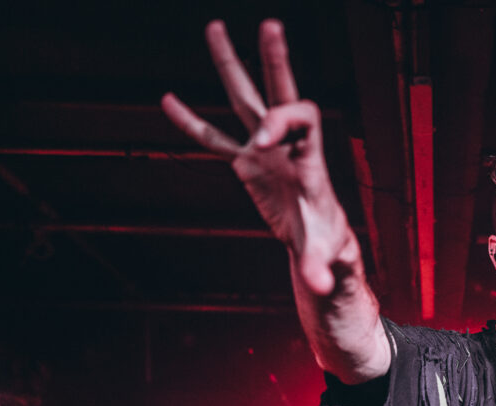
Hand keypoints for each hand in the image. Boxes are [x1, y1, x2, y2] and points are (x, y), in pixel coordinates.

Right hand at [161, 19, 356, 296]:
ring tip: (215, 26)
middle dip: (276, 62)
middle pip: (284, 95)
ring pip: (247, 103)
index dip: (280, 121)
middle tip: (271, 25)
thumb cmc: (328, 246)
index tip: (257, 140)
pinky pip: (215, 140)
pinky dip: (192, 124)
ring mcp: (266, 152)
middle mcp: (290, 147)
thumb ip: (320, 270)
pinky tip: (167, 101)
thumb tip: (319, 289)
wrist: (320, 244)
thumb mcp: (325, 258)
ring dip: (231, 67)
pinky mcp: (248, 165)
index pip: (303, 119)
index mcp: (311, 160)